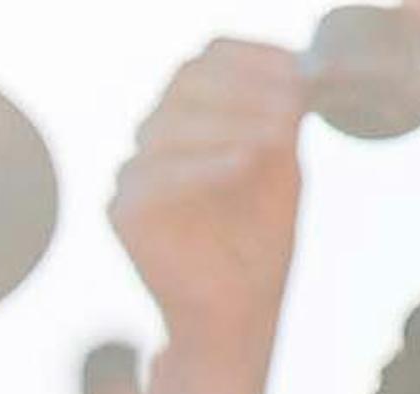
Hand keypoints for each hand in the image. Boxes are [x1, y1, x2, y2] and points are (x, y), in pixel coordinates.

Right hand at [111, 40, 304, 361]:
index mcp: (192, 121)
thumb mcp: (282, 160)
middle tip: (289, 106)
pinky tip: (244, 162)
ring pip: (167, 123)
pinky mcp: (122, 213)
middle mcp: (156, 142)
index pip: (205, 62)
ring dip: (229, 123)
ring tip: (275, 137)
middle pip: (184, 83)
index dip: (251, 58)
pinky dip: (204, 164)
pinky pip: (153, 174)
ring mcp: (134, 177)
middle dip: (243, 88)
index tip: (298, 73)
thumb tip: (297, 68)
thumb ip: (278, 114)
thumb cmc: (260, 237)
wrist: (238, 308)